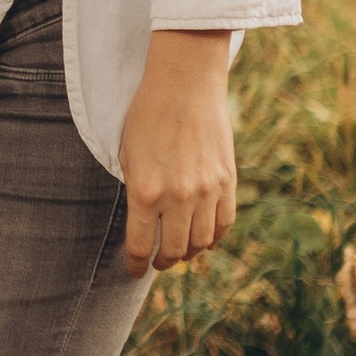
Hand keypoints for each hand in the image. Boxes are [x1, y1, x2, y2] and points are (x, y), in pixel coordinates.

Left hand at [117, 30, 235, 276]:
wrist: (185, 84)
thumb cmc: (147, 116)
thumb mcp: (128, 156)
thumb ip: (137, 193)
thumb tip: (143, 225)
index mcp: (144, 192)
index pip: (140, 247)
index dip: (136, 266)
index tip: (134, 271)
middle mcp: (177, 197)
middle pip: (173, 250)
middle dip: (163, 260)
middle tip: (158, 260)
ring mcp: (206, 191)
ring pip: (201, 242)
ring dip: (189, 251)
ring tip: (180, 249)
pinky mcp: (227, 181)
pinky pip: (224, 224)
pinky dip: (214, 236)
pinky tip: (204, 236)